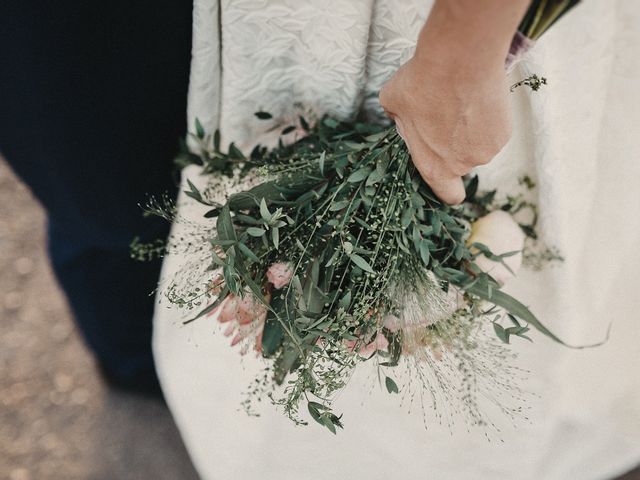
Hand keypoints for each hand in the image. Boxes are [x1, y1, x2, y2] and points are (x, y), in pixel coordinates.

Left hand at [379, 56, 511, 204]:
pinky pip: (493, 130)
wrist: (460, 58)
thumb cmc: (422, 82)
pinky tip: (475, 96)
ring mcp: (487, 149)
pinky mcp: (504, 131)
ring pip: (477, 145)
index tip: (445, 178)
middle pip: (461, 164)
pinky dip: (486, 118)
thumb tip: (400, 116)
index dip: (447, 190)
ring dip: (470, 131)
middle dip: (453, 147)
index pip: (448, 195)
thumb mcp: (392, 102)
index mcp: (434, 166)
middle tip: (443, 117)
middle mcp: (464, 164)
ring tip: (459, 101)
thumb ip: (397, 119)